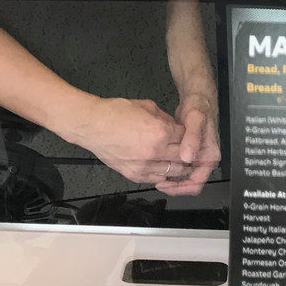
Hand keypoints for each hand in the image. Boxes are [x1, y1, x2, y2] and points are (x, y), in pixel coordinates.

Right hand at [68, 97, 185, 184]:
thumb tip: (174, 125)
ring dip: (179, 167)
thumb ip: (164, 118)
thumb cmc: (114, 113)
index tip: (191, 138)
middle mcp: (155, 151)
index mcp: (160, 132)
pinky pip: (156, 179)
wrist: (92, 125)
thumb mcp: (147, 106)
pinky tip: (164, 168)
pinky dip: (163, 175)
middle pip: (184, 158)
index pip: (187, 138)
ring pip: (173, 172)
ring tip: (181, 162)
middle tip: (193, 153)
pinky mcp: (134, 174)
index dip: (190, 137)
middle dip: (189, 155)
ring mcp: (145, 166)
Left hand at [159, 93, 219, 195]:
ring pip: (183, 176)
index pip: (197, 182)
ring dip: (171, 177)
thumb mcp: (196, 120)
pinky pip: (179, 166)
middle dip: (174, 185)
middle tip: (157, 182)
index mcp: (210, 156)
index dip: (181, 187)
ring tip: (156, 175)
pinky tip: (159, 164)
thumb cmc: (200, 107)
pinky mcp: (188, 151)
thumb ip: (192, 139)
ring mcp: (196, 156)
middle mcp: (204, 159)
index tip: (166, 185)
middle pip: (189, 182)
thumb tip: (187, 157)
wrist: (197, 98)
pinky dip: (170, 167)